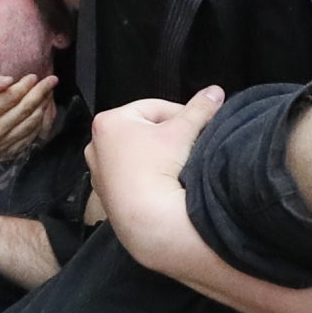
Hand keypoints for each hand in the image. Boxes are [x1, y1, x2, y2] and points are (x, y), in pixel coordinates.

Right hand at [0, 53, 55, 158]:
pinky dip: (37, 126)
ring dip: (43, 109)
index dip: (27, 85)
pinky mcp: (3, 153)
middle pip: (26, 110)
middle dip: (41, 94)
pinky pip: (27, 140)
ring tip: (47, 96)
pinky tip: (41, 114)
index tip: (35, 76)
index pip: (14, 96)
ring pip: (30, 125)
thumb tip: (10, 79)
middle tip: (51, 81)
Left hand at [85, 89, 225, 277]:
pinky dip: (146, 177)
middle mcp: (96, 145)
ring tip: (176, 166)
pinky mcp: (106, 194)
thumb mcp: (183, 132)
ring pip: (137, 154)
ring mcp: (99, 171)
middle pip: (144, 131)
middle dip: (167, 136)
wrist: (147, 219)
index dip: (181, 114)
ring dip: (157, 156)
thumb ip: (200, 109)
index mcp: (109, 122)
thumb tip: (214, 93)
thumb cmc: (156, 171)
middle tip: (188, 146)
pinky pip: (131, 177)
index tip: (197, 125)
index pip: (154, 108)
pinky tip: (162, 184)